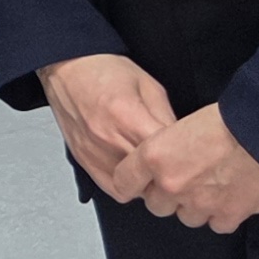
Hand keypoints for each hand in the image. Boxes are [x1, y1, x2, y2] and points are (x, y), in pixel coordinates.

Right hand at [38, 49, 177, 191]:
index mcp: (127, 116)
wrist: (67, 69)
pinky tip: (135, 171)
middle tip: (176, 165)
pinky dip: (128, 185)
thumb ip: (166, 117)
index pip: (165, 154)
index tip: (190, 155)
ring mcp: (94, 154)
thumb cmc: (104, 71)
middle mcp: (107, 139)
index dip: (183, 157)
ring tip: (154, 169)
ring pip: (133, 189)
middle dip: (167, 173)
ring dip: (148, 183)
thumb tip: (182, 142)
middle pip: (149, 176)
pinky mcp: (85, 161)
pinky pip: (113, 189)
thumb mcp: (148, 86)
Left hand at [108, 99, 258, 234]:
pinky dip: (223, 213)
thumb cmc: (234, 116)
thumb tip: (166, 160)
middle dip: (168, 194)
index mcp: (155, 156)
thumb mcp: (185, 122)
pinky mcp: (227, 216)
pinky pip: (217, 224)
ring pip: (187, 216)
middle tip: (187, 178)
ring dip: (196, 205)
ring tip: (214, 183)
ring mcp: (199, 204)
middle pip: (156, 205)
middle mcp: (172, 184)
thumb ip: (168, 147)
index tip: (138, 182)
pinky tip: (233, 194)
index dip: (132, 182)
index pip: (124, 182)